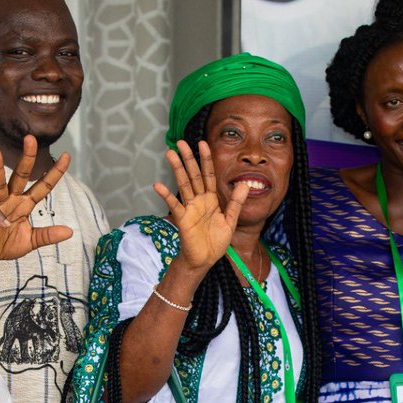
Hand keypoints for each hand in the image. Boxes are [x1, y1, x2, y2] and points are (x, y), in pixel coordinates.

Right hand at [0, 134, 73, 267]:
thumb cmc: (5, 243)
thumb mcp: (31, 240)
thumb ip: (47, 235)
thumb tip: (70, 231)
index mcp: (25, 203)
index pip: (43, 185)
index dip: (55, 172)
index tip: (67, 156)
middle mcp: (11, 200)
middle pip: (20, 175)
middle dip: (26, 157)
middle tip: (31, 138)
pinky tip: (4, 224)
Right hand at [154, 140, 246, 273]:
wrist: (204, 260)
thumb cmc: (216, 241)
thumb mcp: (230, 221)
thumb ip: (236, 203)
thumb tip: (244, 184)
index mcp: (211, 199)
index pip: (208, 175)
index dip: (206, 160)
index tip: (203, 144)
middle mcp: (199, 200)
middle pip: (193, 175)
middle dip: (188, 158)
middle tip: (180, 142)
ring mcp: (189, 208)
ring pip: (183, 184)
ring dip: (177, 169)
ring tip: (170, 153)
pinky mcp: (182, 219)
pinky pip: (174, 205)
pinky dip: (166, 195)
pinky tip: (158, 185)